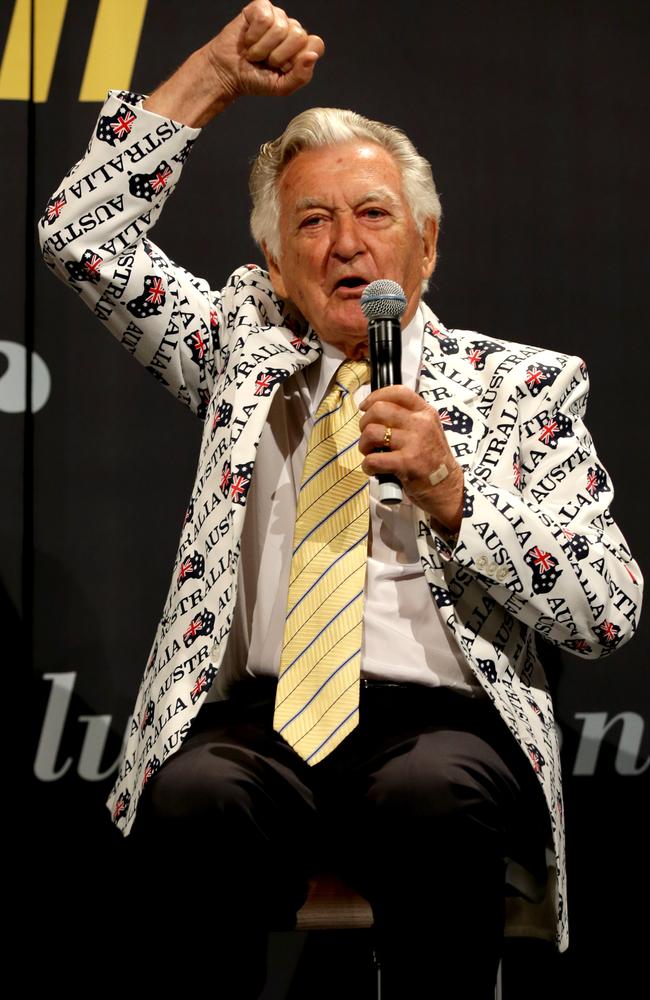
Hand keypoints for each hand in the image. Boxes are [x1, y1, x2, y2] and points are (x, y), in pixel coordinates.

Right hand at [208, 1, 324, 100]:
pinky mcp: (261, 7)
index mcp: (301, 48)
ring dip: (262, 48)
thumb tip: (312, 56)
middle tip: (265, 61)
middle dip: (278, 56)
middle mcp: (292, 29)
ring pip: (280, 28)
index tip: (283, 68)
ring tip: (254, 53)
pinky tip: (248, 40)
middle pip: (299, 36)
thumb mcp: (280, 87)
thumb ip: (300, 76)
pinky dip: (253, 35)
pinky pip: (264, 18)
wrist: (228, 72)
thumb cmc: (254, 79)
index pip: (316, 44)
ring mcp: (277, 16)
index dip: (298, 58)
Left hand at [358, 386, 464, 532]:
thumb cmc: (433, 461)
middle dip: (364, 424)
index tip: (365, 407)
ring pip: (372, 432)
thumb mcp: (428, 431)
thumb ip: (407, 419)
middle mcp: (421, 423)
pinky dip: (368, 465)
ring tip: (371, 454)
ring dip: (364, 445)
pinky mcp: (407, 463)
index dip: (375, 396)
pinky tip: (374, 469)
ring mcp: (415, 443)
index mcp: (425, 413)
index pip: (398, 392)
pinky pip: (373, 459)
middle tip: (369, 438)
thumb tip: (375, 412)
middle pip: (378, 410)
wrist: (448, 488)